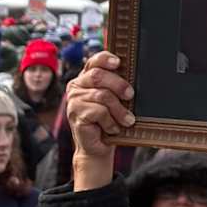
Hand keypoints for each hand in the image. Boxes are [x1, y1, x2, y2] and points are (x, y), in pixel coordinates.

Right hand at [66, 52, 134, 191]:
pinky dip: (111, 122)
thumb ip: (116, 87)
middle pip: (98, 76)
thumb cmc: (108, 121)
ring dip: (119, 110)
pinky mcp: (76, 115)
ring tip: (127, 120)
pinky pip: (99, 112)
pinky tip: (113, 128)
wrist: (98, 147)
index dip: (105, 59)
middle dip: (118, 85)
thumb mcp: (114, 101)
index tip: (118, 63)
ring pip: (102, 96)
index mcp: (85, 78)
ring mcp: (74, 101)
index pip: (94, 61)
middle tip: (130, 95)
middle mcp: (76, 87)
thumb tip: (132, 77)